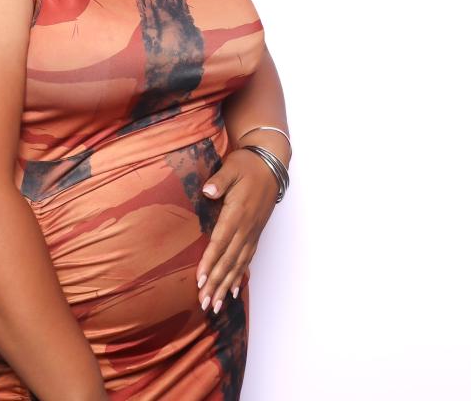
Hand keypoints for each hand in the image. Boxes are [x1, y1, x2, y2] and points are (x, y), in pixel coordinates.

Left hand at [195, 148, 279, 313]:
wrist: (270, 165)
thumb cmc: (248, 165)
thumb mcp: (232, 167)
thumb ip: (220, 180)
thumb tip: (208, 191)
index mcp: (237, 212)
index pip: (221, 242)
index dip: (210, 262)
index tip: (200, 280)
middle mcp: (246, 227)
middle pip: (228, 260)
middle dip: (216, 284)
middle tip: (205, 304)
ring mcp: (252, 232)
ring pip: (238, 265)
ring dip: (226, 286)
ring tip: (216, 306)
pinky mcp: (256, 233)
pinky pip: (247, 259)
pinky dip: (240, 276)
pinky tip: (234, 291)